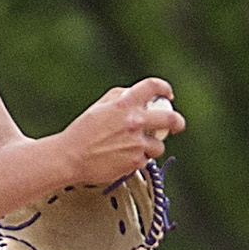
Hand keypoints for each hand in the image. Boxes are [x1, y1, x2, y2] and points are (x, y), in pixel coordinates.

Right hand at [60, 77, 181, 185]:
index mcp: (124, 104)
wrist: (70, 157)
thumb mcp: (100, 106)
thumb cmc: (83, 131)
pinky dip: (138, 159)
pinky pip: (145, 160)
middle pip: (170, 119)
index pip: (153, 87)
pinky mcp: (135, 161)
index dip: (164, 89)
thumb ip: (122, 97)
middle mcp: (134, 122)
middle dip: (178, 122)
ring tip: (133, 147)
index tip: (168, 96)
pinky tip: (122, 157)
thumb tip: (141, 96)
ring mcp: (136, 143)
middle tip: (177, 125)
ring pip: (159, 145)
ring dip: (151, 146)